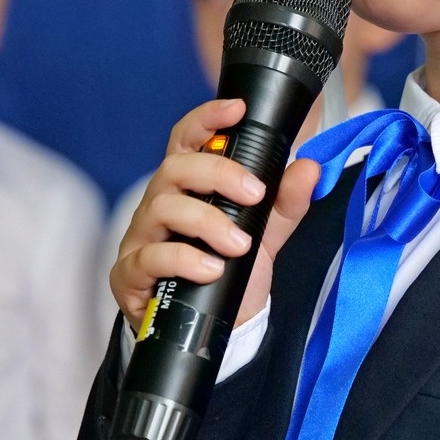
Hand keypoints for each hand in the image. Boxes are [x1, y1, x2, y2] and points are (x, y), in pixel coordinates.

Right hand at [110, 99, 320, 330]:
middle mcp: (160, 204)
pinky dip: (185, 260)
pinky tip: (211, 269)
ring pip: (162, 207)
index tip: (237, 110)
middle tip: (256, 195)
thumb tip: (309, 168)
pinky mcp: (131, 273)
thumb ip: (285, 203)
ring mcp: (142, 237)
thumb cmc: (230, 272)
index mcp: (188, 187)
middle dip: (218, 173)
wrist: (215, 329)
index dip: (207, 119)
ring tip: (239, 245)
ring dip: (207, 222)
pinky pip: (150, 257)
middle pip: (175, 167)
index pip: (188, 140)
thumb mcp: (265, 235)